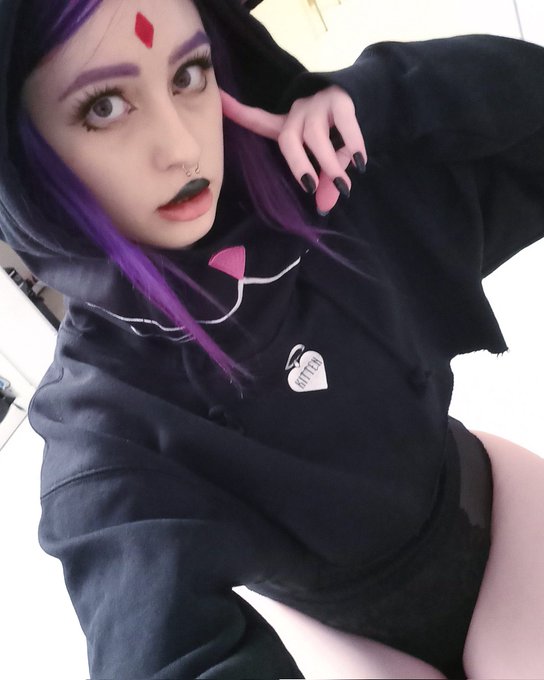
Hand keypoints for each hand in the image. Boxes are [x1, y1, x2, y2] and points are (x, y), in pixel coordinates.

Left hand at [220, 86, 366, 213]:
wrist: (367, 96)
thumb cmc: (339, 134)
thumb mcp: (329, 160)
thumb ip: (324, 182)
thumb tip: (324, 208)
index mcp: (288, 125)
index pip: (259, 120)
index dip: (240, 113)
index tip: (220, 100)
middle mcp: (298, 113)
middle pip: (287, 138)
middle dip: (297, 164)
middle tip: (310, 187)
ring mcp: (318, 105)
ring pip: (315, 135)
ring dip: (328, 162)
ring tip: (342, 183)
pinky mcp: (341, 101)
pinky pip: (344, 124)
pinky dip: (352, 144)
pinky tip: (359, 162)